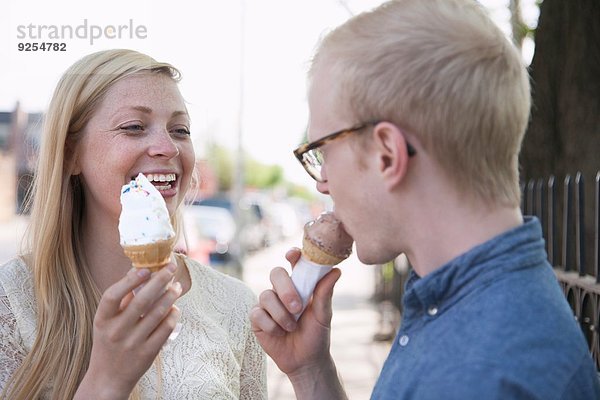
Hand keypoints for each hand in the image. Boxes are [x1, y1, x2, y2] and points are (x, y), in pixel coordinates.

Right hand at [75, 263, 181, 399]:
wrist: (108, 378)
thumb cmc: (109, 341)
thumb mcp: (106, 321)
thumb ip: (121, 299)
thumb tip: (139, 270)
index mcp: (102, 320)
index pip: (112, 296)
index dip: (128, 281)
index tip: (145, 269)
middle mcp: (116, 331)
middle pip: (141, 301)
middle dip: (159, 281)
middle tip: (171, 268)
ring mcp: (132, 343)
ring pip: (157, 313)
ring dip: (171, 296)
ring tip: (177, 286)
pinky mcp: (147, 353)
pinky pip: (165, 329)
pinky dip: (173, 315)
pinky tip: (175, 307)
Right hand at [250, 248, 340, 375]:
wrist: (306, 361)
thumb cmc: (316, 334)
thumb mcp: (323, 314)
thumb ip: (325, 293)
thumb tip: (336, 270)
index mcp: (299, 284)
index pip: (293, 263)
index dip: (292, 255)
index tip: (293, 255)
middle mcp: (281, 290)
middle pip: (276, 273)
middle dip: (286, 290)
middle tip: (297, 308)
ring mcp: (268, 304)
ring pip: (265, 295)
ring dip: (281, 314)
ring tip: (292, 327)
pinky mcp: (257, 319)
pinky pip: (257, 314)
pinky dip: (271, 325)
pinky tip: (279, 333)